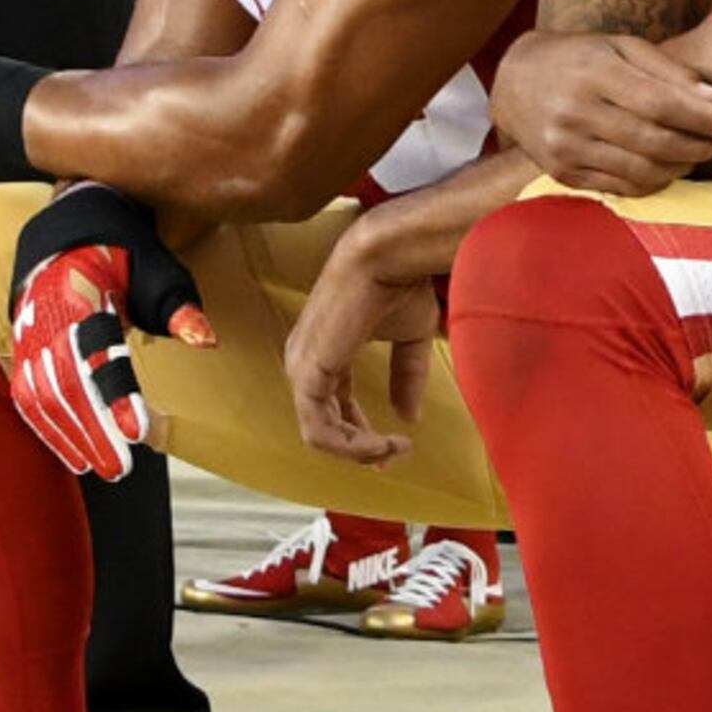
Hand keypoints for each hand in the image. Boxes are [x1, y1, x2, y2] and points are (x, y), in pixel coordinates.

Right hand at [4, 183, 216, 481]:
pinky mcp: (22, 351)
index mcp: (79, 290)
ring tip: (102, 466)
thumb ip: (178, 304)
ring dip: (70, 435)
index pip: (96, 350)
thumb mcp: (156, 266)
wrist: (66, 234)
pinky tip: (74, 454)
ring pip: (41, 393)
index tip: (137, 429)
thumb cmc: (120, 252)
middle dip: (92, 427)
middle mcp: (45, 315)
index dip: (114, 393)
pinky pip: (28, 395)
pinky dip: (49, 428)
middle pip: (65, 380)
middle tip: (120, 465)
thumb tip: (206, 339)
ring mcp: (27, 334)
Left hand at [284, 220, 448, 468]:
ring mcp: (302, 368)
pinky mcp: (306, 373)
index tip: (396, 445)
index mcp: (325, 352)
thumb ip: (406, 378)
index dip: (363, 434)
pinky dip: (352, 446)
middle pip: (324, 425)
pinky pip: (320, 429)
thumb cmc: (397, 284)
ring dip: (360, 451)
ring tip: (393, 449)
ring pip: (320, 434)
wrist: (388, 256)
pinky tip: (382, 444)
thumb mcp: (410, 339)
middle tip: (394, 455)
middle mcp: (305, 362)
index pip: (333, 407)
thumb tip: (409, 417)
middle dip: (360, 449)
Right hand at [489, 31, 711, 197]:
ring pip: (640, 170)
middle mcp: (575, 112)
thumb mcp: (622, 47)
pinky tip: (669, 168)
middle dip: (698, 144)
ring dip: (681, 167)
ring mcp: (566, 147)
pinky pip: (621, 187)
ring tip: (699, 154)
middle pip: (653, 141)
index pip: (660, 104)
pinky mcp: (562, 173)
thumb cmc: (581, 58)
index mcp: (593, 73)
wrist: (515, 80)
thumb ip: (670, 71)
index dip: (701, 118)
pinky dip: (654, 182)